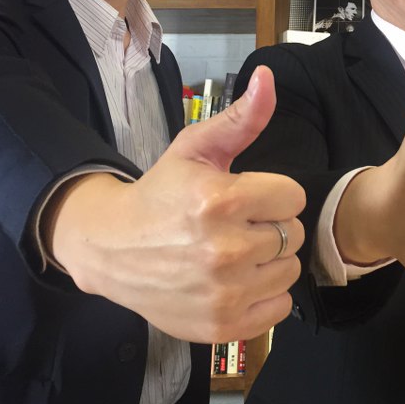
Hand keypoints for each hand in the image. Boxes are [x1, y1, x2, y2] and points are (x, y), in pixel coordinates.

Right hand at [47, 66, 305, 342]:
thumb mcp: (195, 148)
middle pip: (294, 233)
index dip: (272, 194)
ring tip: (235, 253)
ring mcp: (224, 293)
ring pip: (290, 270)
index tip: (245, 197)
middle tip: (236, 226)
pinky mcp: (221, 326)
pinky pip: (280, 308)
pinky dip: (265, 296)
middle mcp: (225, 250)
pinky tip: (237, 282)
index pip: (294, 197)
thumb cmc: (160, 193)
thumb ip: (240, 117)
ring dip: (270, 261)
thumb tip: (268, 77)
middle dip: (271, 226)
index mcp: (221, 200)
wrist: (111, 248)